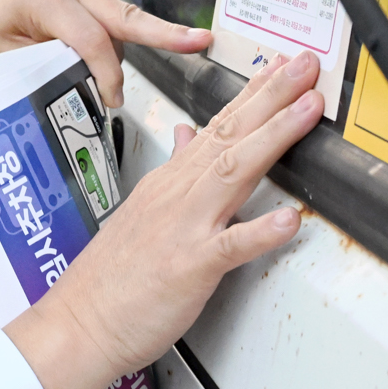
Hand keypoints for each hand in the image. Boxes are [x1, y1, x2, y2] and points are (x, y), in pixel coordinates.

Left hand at [0, 0, 211, 107]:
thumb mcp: (6, 54)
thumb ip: (44, 69)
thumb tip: (81, 95)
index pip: (90, 39)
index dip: (107, 74)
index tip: (112, 100)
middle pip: (125, 15)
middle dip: (165, 33)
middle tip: (201, 42)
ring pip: (119, 23)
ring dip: (116, 55)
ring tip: (94, 80)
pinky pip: (111, 19)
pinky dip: (110, 43)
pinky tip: (91, 60)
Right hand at [6, 52, 324, 388]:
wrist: (79, 323)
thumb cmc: (111, 279)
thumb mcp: (141, 211)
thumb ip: (172, 170)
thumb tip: (187, 136)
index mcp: (170, 183)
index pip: (218, 126)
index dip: (254, 93)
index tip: (282, 66)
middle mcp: (178, 196)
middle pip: (231, 135)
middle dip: (273, 96)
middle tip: (307, 65)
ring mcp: (183, 228)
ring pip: (234, 172)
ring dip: (274, 137)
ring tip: (308, 110)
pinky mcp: (189, 267)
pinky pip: (229, 246)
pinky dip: (259, 231)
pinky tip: (288, 219)